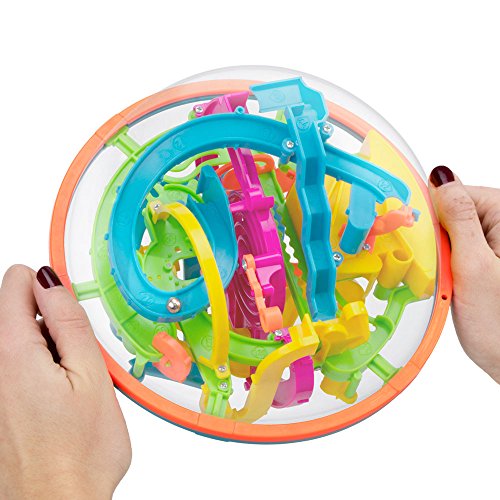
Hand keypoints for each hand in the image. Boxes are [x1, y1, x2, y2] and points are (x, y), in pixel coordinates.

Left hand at [0, 265, 130, 498]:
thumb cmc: (78, 453)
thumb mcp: (90, 375)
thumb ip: (69, 321)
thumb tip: (53, 282)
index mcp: (13, 354)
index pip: (15, 284)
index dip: (47, 284)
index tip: (68, 301)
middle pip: (16, 312)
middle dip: (51, 319)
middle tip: (80, 351)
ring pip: (21, 341)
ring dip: (50, 346)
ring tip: (75, 378)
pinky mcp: (2, 405)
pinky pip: (19, 367)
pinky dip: (43, 369)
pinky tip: (63, 396)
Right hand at [429, 166, 499, 382]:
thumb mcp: (472, 265)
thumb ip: (457, 217)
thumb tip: (442, 177)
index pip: (457, 193)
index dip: (432, 212)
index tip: (418, 236)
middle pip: (454, 210)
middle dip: (436, 234)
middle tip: (437, 264)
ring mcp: (495, 241)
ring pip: (452, 229)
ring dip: (439, 249)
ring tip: (446, 276)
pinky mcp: (487, 256)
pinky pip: (457, 245)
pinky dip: (446, 259)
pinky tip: (448, 278)